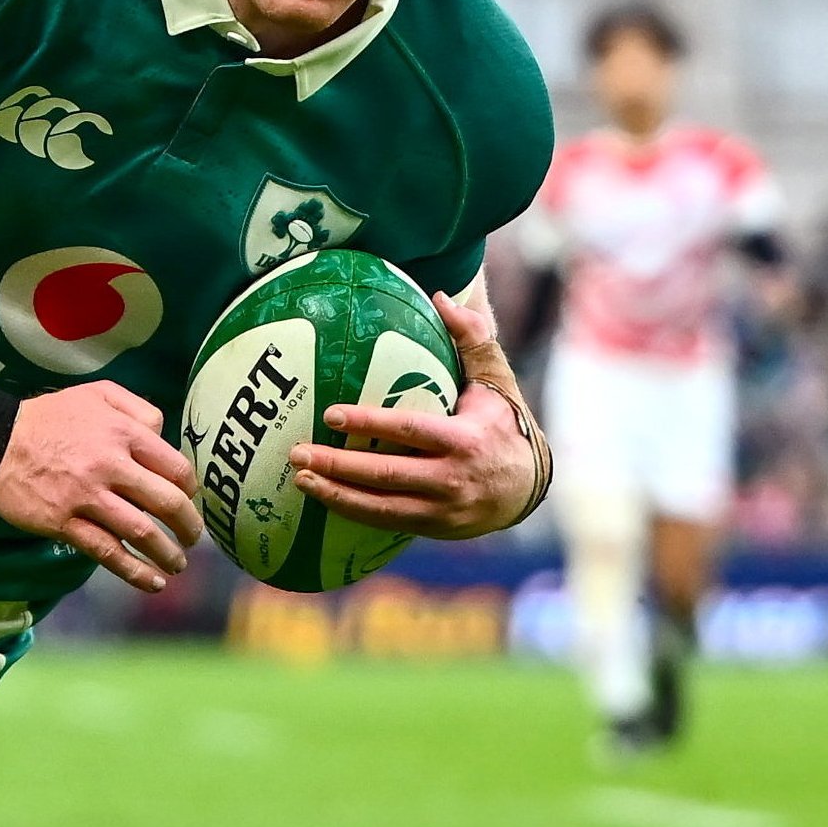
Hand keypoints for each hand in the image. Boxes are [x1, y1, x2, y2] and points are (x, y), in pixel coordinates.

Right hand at [0, 381, 203, 592]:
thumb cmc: (52, 417)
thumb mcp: (98, 394)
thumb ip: (138, 409)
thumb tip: (165, 435)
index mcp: (123, 433)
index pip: (175, 468)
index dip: (190, 490)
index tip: (190, 502)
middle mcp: (110, 465)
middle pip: (165, 502)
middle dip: (188, 526)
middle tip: (193, 538)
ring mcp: (86, 496)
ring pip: (140, 532)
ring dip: (167, 554)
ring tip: (178, 565)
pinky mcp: (63, 523)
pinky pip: (106, 551)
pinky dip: (134, 571)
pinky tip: (153, 582)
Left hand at [288, 292, 546, 540]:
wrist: (529, 487)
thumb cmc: (504, 424)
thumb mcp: (496, 380)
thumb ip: (471, 338)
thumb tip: (442, 297)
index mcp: (464, 438)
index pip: (409, 429)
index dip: (369, 425)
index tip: (332, 416)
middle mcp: (452, 478)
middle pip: (386, 474)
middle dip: (338, 466)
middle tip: (298, 453)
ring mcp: (442, 509)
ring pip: (380, 507)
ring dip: (336, 495)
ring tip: (300, 479)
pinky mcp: (434, 528)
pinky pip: (387, 523)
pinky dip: (353, 512)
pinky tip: (324, 499)